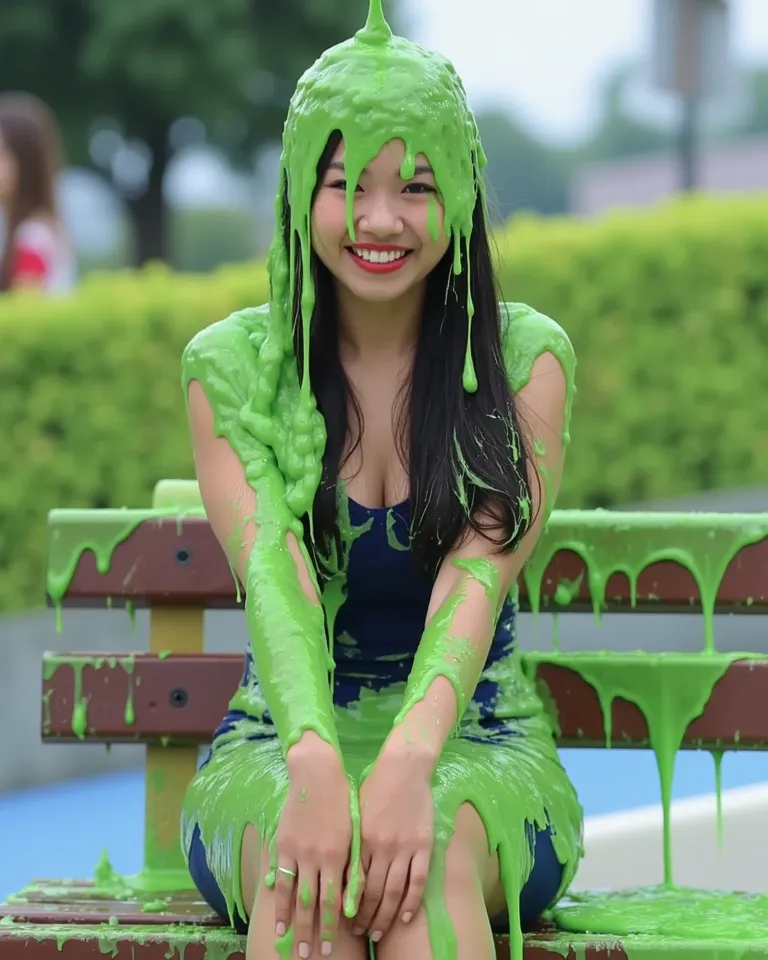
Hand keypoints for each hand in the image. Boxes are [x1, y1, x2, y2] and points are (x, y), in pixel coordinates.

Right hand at [271, 732, 355, 957]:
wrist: (318, 773)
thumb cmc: (342, 801)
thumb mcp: (353, 833)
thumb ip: (352, 865)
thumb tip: (350, 899)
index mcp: (339, 855)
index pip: (334, 900)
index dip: (331, 925)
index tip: (329, 945)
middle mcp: (317, 857)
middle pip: (312, 903)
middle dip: (310, 932)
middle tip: (308, 955)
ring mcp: (298, 850)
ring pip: (294, 894)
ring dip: (292, 921)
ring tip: (289, 942)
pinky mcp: (283, 843)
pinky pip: (280, 875)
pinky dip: (279, 897)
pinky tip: (276, 913)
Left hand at [352, 747, 433, 941]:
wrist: (404, 766)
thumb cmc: (375, 786)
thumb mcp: (356, 813)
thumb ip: (351, 843)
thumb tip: (341, 873)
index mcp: (361, 839)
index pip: (352, 882)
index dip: (347, 906)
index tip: (343, 922)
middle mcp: (381, 847)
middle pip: (371, 892)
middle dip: (364, 917)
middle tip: (360, 933)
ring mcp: (404, 847)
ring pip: (393, 892)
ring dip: (385, 916)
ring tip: (378, 932)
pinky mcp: (423, 845)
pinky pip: (417, 881)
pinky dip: (411, 902)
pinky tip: (405, 917)